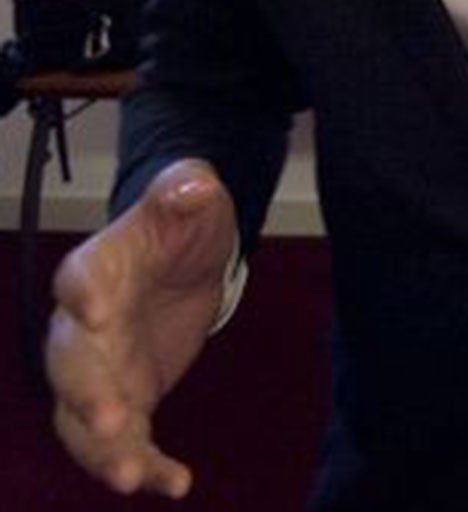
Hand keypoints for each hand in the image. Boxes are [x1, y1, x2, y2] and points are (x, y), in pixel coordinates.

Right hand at [45, 159, 235, 498]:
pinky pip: (127, 441)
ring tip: (131, 477)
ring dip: (104, 450)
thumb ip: (186, 189)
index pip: (79, 278)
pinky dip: (147, 465)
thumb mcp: (192, 195)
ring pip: (83, 418)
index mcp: (97, 268)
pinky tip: (176, 484)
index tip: (91, 308)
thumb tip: (195, 186)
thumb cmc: (181, 222)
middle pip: (71, 362)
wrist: (182, 257)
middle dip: (85, 392)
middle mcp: (84, 327)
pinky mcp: (126, 400)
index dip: (83, 292)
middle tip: (109, 419)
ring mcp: (100, 370)